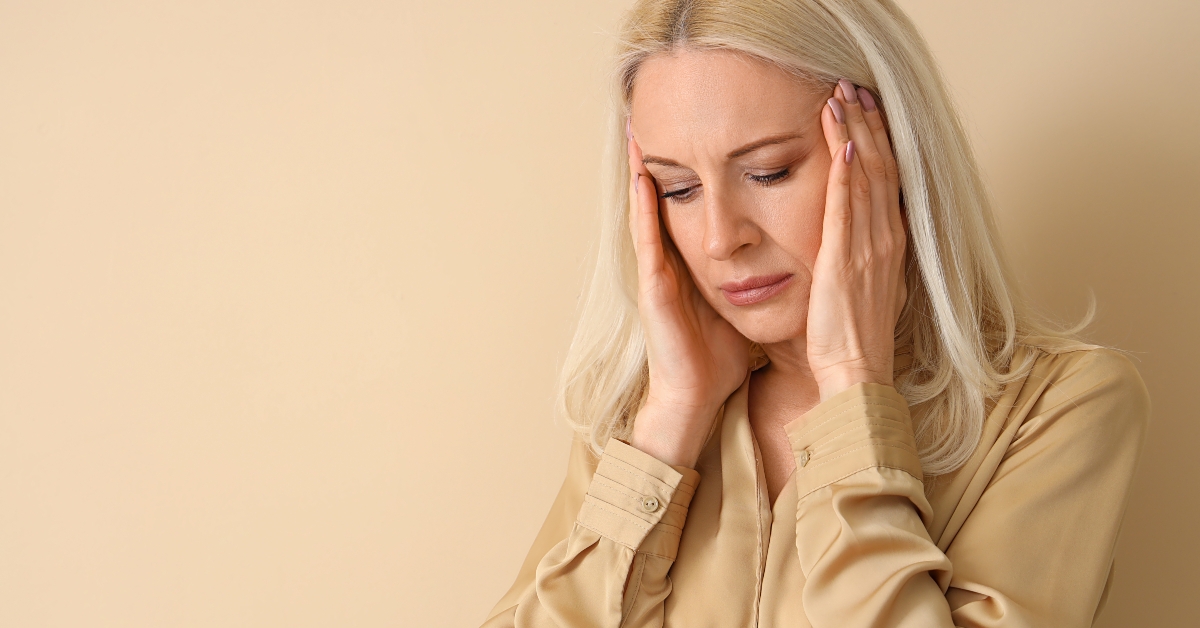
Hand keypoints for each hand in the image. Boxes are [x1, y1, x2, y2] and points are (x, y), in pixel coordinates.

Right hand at [625, 121, 750, 467]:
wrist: (696, 397)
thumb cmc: (718, 359)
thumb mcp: (743, 306)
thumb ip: (756, 279)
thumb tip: (787, 260)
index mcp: (696, 264)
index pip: (696, 207)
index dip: (697, 172)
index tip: (703, 134)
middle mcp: (672, 261)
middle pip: (669, 200)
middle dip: (663, 161)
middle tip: (655, 117)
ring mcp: (659, 271)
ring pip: (649, 209)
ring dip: (641, 171)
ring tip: (637, 132)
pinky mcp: (653, 285)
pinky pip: (646, 237)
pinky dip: (642, 205)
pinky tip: (639, 175)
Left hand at [806, 80, 907, 400]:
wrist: (856, 374)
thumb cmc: (854, 339)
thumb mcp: (866, 290)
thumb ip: (864, 260)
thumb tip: (861, 242)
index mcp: (890, 245)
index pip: (887, 180)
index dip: (877, 141)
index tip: (865, 110)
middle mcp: (886, 240)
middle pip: (880, 167)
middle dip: (866, 124)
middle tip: (852, 87)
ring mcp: (869, 248)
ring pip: (866, 178)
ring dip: (853, 135)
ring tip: (840, 98)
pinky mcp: (845, 260)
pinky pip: (847, 207)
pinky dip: (846, 173)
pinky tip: (841, 144)